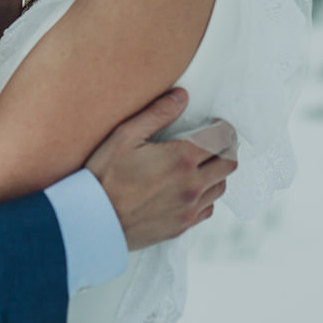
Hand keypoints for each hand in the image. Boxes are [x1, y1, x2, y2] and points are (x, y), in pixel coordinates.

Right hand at [84, 89, 236, 251]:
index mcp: (182, 159)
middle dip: (225, 148)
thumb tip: (181, 97)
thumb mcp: (125, 136)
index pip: (222, 139)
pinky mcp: (182, 226)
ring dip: (217, 173)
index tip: (216, 125)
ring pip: (221, 187)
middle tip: (213, 142)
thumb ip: (157, 114)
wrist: (93, 221)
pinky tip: (190, 188)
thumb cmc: (104, 176)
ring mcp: (189, 208)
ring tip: (202, 164)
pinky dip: (206, 196)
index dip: (223, 128)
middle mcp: (192, 185)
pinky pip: (208, 209)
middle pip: (229, 163)